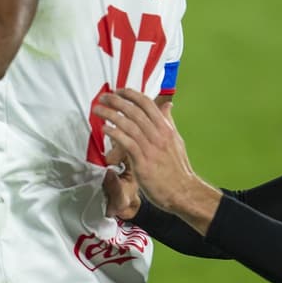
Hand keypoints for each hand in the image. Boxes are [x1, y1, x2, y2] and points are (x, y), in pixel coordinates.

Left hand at [93, 89, 221, 233]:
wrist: (183, 191)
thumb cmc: (177, 168)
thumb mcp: (176, 140)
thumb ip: (168, 122)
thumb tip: (167, 106)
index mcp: (166, 128)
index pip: (147, 103)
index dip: (130, 94)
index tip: (118, 91)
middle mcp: (159, 135)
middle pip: (134, 111)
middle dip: (116, 101)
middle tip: (103, 97)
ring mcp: (151, 148)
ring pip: (128, 125)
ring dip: (110, 114)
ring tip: (98, 110)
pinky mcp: (143, 162)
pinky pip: (126, 143)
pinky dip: (114, 133)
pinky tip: (104, 129)